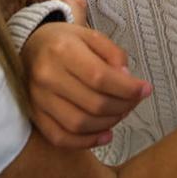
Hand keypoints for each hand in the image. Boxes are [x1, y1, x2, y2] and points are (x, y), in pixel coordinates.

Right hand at [22, 22, 151, 148]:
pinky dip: (86, 142)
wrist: (30, 47)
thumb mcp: (91, 35)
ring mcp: (38, 99)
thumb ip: (113, 54)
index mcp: (62, 50)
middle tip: (134, 101)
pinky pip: (61, 138)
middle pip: (93, 103)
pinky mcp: (34, 115)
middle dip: (122, 106)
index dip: (127, 88)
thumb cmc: (65, 41)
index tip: (145, 89)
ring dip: (108, 123)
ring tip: (121, 113)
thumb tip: (128, 80)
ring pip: (79, 124)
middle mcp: (47, 76)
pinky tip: (105, 135)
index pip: (100, 77)